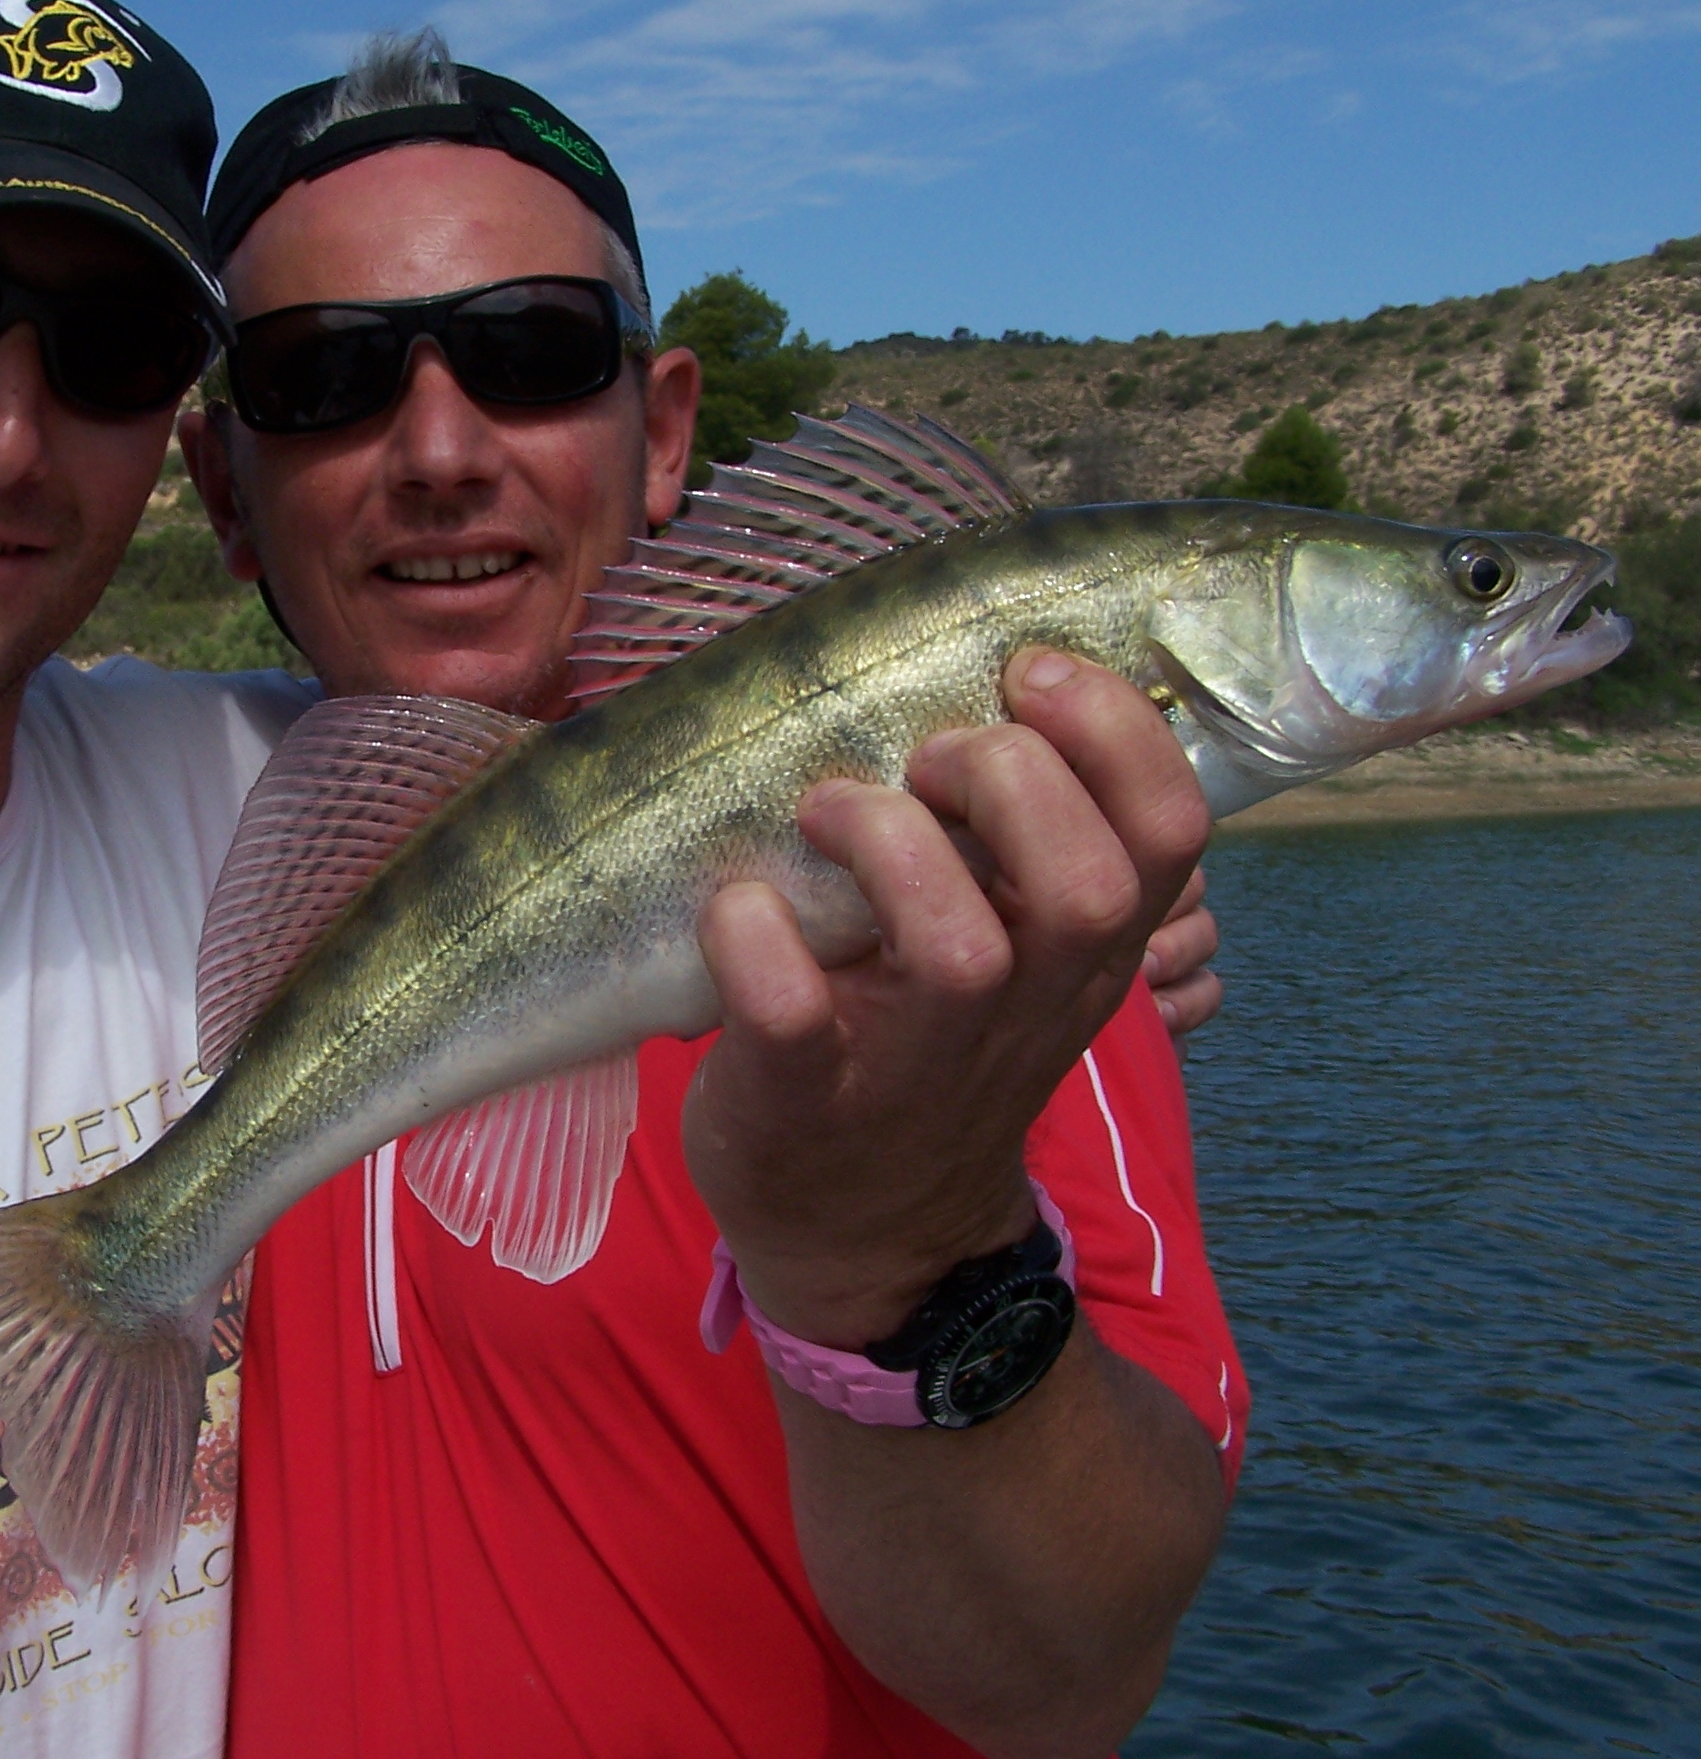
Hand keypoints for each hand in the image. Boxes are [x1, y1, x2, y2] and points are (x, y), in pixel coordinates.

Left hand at [681, 648, 1209, 1349]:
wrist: (865, 1237)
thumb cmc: (925, 1042)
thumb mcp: (1016, 953)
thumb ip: (1027, 843)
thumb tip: (992, 681)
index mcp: (1082, 952)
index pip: (1172, 827)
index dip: (1117, 730)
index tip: (1027, 674)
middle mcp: (1024, 1005)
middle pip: (1088, 878)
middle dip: (1006, 777)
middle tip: (919, 761)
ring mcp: (917, 1063)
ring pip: (958, 947)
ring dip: (885, 841)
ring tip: (825, 811)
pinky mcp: (803, 1103)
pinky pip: (790, 1014)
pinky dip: (755, 937)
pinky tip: (739, 904)